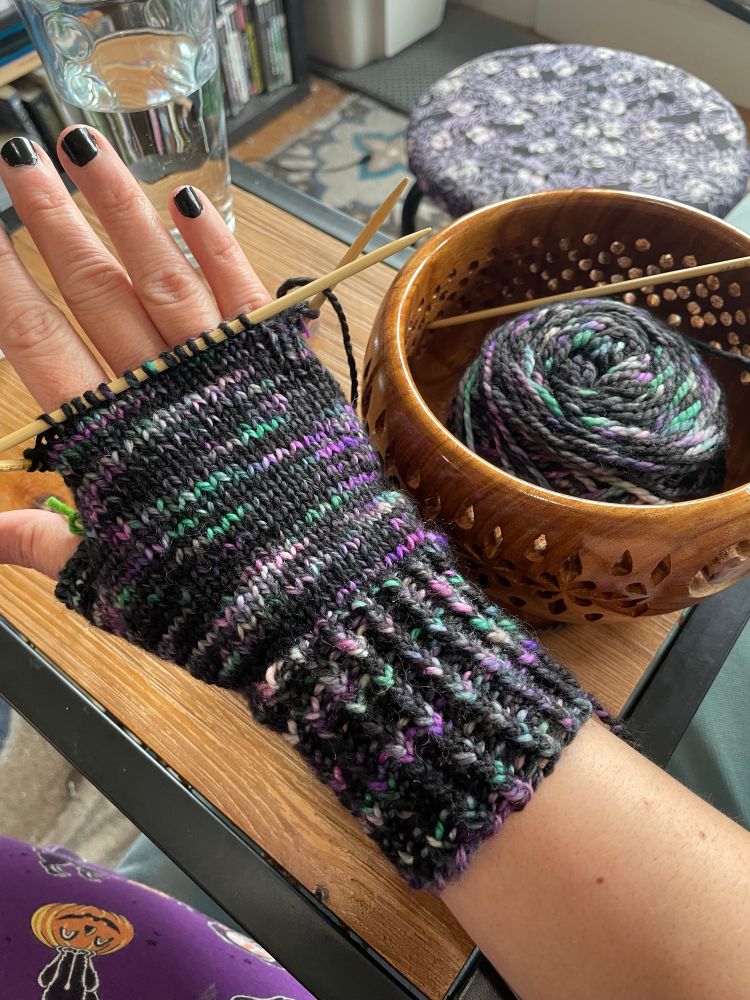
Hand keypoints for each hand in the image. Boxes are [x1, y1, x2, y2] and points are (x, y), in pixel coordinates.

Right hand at [0, 126, 269, 578]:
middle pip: (92, 289)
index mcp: (108, 440)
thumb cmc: (211, 600)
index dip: (3, 282)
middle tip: (13, 150)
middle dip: (49, 218)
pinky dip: (218, 247)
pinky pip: (244, 297)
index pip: (35, 342)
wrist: (316, 603)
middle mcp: (160, 392)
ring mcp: (223, 375)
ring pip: (160, 273)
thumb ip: (43, 544)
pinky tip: (190, 198)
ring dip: (120, 205)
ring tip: (81, 143)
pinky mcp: (280, 372)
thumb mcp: (113, 584)